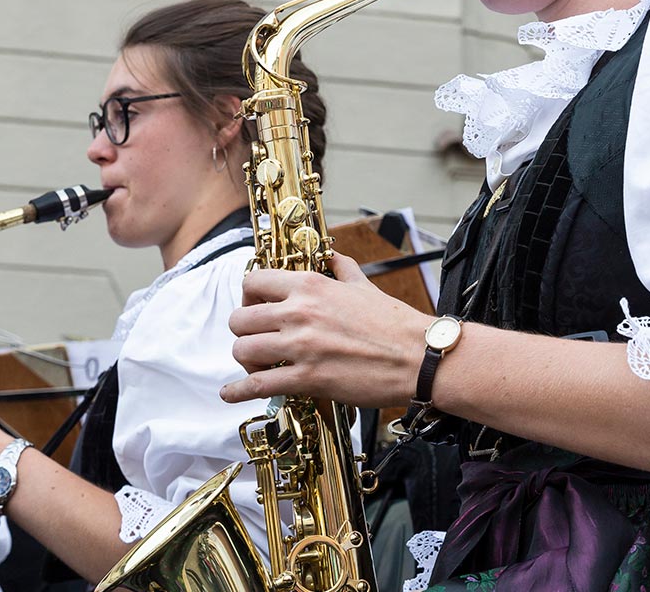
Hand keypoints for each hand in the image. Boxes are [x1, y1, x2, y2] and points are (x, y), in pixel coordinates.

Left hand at [222, 252, 430, 408]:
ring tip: (256, 365)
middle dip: (243, 331)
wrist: (419, 357)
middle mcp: (299, 312)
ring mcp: (301, 346)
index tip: (253, 306)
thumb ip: (342, 268)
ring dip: (244, 359)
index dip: (248, 295)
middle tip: (255, 339)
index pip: (254, 282)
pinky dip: (238, 391)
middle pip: (240, 318)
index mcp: (311, 286)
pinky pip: (258, 385)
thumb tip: (332, 255)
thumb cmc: (395, 324)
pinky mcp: (307, 378)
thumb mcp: (364, 285)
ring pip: (242, 349)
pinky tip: (230, 394)